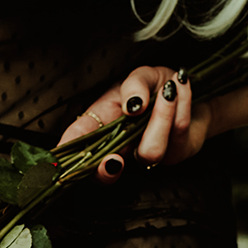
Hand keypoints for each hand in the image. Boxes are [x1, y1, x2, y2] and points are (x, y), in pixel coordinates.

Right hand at [56, 66, 211, 182]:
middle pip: (105, 172)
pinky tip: (180, 89)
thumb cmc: (158, 86)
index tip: (57, 164)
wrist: (190, 93)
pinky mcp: (174, 155)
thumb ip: (134, 85)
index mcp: (102, 125)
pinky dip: (182, 104)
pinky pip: (176, 134)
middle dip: (105, 169)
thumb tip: (133, 106)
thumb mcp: (142, 76)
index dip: (65, 156)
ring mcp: (146, 154)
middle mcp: (121, 146)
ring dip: (162, 115)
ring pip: (150, 152)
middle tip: (113, 158)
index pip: (78, 142)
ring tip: (168, 90)